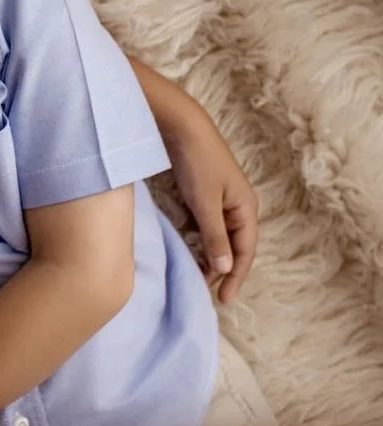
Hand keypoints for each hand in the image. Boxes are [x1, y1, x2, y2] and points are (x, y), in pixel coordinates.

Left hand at [164, 119, 258, 303]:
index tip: (223, 300)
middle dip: (221, 269)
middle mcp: (237, 205)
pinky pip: (203, 223)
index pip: (245, 252)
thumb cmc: (196, 162)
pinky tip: (183, 247)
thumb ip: (214, 236)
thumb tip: (226, 270)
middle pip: (233, 245)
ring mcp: (219, 198)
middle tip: (205, 291)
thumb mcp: (205, 203)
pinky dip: (195, 238)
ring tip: (194, 274)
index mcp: (246, 208)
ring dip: (207, 255)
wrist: (180, 125)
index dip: (236, 277)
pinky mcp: (201, 192)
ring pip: (216, 235)